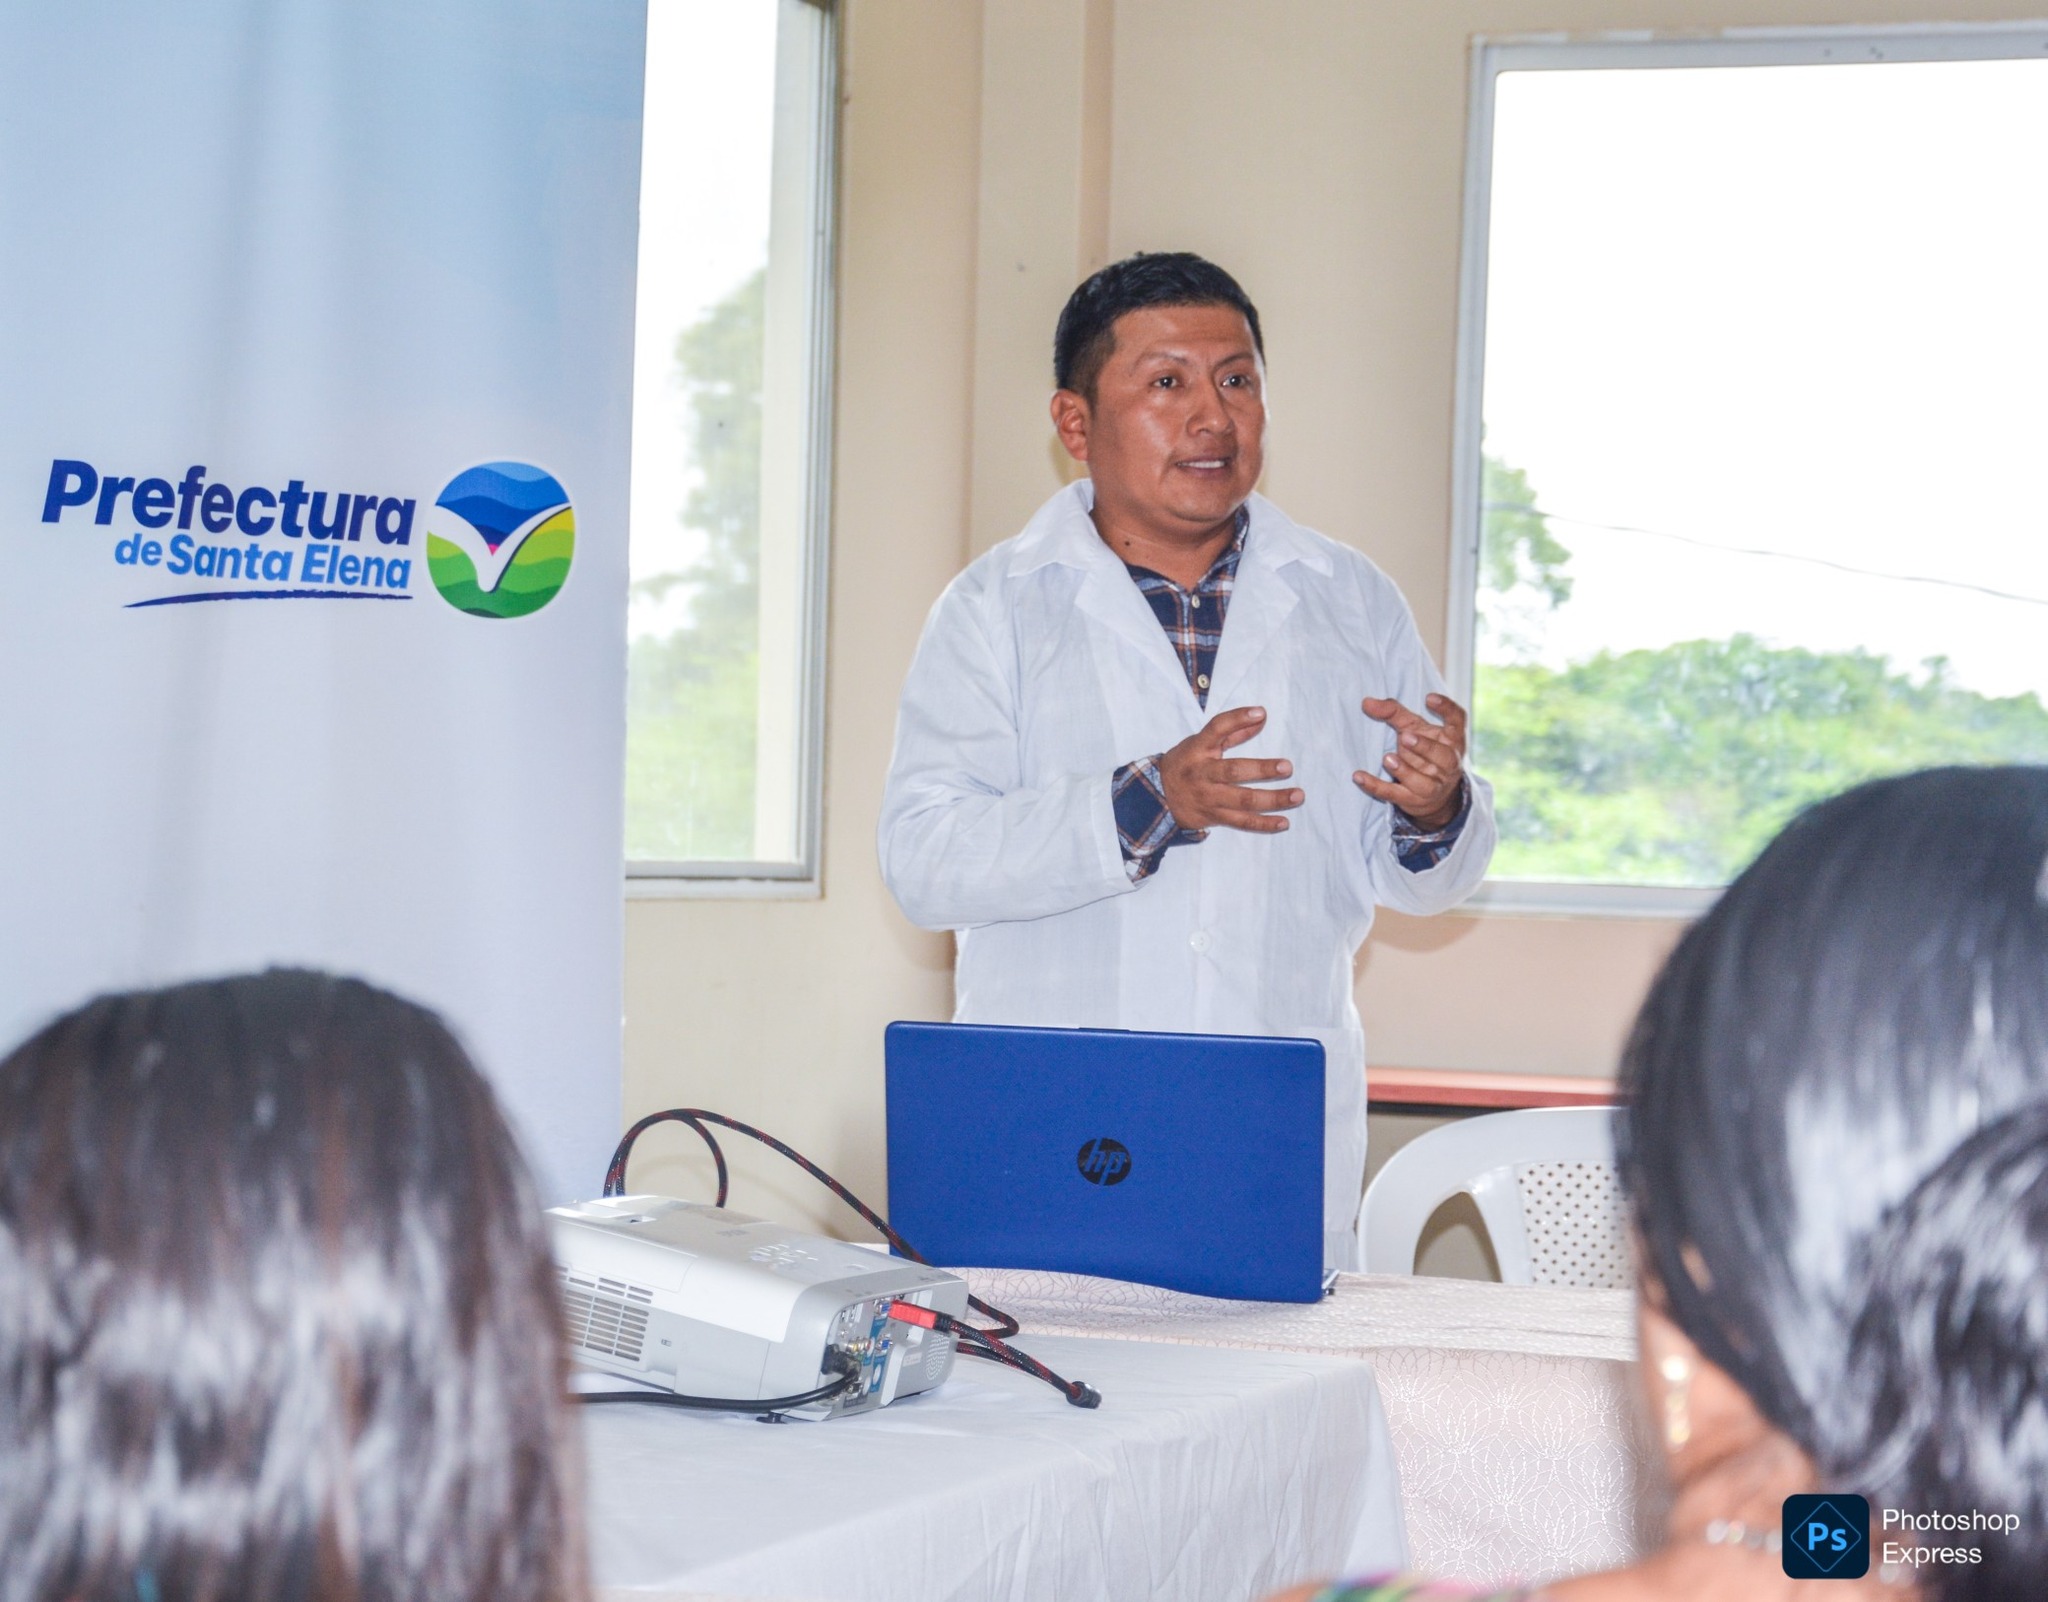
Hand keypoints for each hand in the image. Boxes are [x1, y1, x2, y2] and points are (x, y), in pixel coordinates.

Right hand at [1157, 706, 1302, 833]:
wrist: (1158, 798)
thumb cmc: (1186, 764)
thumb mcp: (1201, 743)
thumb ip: (1232, 730)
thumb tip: (1262, 717)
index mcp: (1199, 749)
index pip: (1216, 729)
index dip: (1237, 719)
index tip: (1260, 713)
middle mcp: (1203, 773)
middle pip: (1233, 771)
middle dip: (1262, 769)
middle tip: (1287, 767)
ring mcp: (1209, 797)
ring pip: (1243, 800)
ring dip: (1272, 800)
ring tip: (1297, 796)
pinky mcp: (1214, 817)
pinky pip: (1242, 822)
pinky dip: (1264, 824)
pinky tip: (1283, 823)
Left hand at [1356, 693, 1466, 828]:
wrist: (1436, 796)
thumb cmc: (1423, 752)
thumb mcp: (1414, 729)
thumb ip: (1393, 712)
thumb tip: (1366, 702)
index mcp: (1452, 740)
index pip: (1457, 721)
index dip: (1447, 709)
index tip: (1429, 697)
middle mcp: (1448, 763)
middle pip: (1442, 755)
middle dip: (1424, 747)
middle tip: (1405, 737)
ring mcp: (1433, 785)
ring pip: (1423, 781)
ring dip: (1405, 770)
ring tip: (1388, 759)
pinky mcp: (1412, 800)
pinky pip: (1394, 794)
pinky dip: (1375, 786)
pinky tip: (1359, 776)